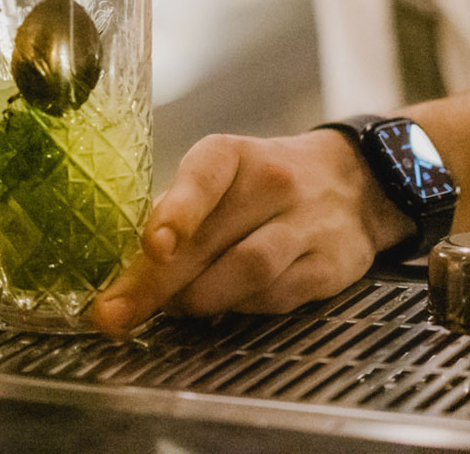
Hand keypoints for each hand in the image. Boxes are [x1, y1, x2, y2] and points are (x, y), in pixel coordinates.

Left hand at [88, 131, 413, 335]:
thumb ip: (176, 213)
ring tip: (175, 307)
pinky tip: (225, 306)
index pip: (205, 177)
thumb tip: (127, 265)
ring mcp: (305, 225)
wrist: (354, 184)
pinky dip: (241, 309)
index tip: (153, 244)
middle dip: (155, 284)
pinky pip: (275, 297)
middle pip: (211, 240)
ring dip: (200, 299)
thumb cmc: (264, 186)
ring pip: (247, 271)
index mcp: (233, 156)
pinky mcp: (328, 267)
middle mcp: (273, 182)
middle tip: (115, 313)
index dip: (178, 211)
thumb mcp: (221, 179)